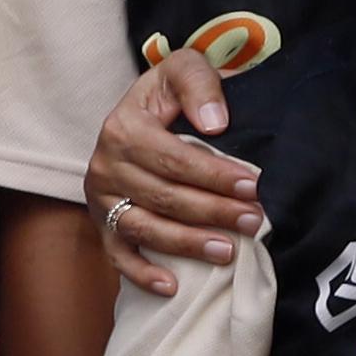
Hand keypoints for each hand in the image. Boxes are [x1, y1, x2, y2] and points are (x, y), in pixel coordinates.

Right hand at [87, 51, 264, 293]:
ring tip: (227, 251)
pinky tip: (172, 286)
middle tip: (254, 221)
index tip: (252, 187)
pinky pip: (117, 254)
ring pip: (144, 228)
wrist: (143, 108)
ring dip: (187, 244)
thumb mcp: (183, 69)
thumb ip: (199, 85)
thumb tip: (215, 123)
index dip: (214, 175)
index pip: (173, 159)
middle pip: (164, 197)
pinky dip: (141, 273)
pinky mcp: (100, 222)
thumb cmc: (171, 92)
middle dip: (212, 212)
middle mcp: (105, 165)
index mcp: (124, 128)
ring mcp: (101, 198)